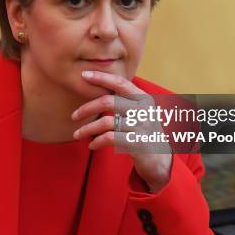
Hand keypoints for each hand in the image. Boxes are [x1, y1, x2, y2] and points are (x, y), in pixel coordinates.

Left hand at [72, 70, 172, 192]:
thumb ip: (124, 100)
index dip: (101, 77)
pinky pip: (109, 138)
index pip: (120, 83)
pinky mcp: (137, 142)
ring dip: (87, 129)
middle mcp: (144, 110)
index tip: (84, 74)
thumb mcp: (139, 112)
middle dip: (87, 108)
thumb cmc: (143, 132)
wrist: (160, 159)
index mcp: (144, 99)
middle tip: (74, 116)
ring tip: (77, 135)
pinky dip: (97, 141)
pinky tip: (91, 145)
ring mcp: (141, 126)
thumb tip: (98, 85)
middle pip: (108, 102)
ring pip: (106, 122)